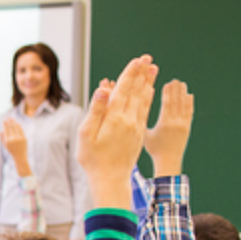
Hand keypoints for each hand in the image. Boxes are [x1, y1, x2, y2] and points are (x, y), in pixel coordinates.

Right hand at [0, 118, 27, 165]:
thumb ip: (2, 138)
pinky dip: (19, 126)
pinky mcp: (24, 138)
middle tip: (8, 117)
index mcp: (7, 141)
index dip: (5, 125)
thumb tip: (0, 131)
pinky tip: (17, 123)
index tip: (4, 120)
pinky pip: (21, 130)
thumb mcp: (5, 145)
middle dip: (9, 122)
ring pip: (16, 128)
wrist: (20, 156)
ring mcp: (19, 138)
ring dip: (14, 122)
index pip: (6, 130)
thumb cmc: (11, 150)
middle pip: (11, 128)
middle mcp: (13, 139)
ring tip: (12, 119)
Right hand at [77, 56, 157, 207]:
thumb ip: (96, 110)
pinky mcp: (139, 133)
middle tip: (148, 59)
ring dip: (148, 83)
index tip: (137, 60)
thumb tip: (104, 88)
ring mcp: (136, 126)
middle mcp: (129, 120)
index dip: (130, 74)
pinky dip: (148, 98)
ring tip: (153, 70)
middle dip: (142, 74)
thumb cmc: (93, 158)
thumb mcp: (86, 134)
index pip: (124, 90)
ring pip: (144, 100)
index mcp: (115, 118)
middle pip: (137, 91)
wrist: (110, 179)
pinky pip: (145, 111)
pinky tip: (150, 92)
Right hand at [145, 79, 193, 176]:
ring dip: (183, 94)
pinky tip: (190, 96)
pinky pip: (189, 112)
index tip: (168, 83)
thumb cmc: (154, 149)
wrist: (168, 161)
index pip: (167, 104)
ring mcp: (183, 125)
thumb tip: (133, 111)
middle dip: (176, 90)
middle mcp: (176, 123)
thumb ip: (141, 122)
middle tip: (176, 79)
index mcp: (164, 124)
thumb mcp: (144, 136)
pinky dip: (190, 103)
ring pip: (184, 106)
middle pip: (177, 102)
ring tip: (182, 84)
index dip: (168, 93)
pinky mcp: (187, 128)